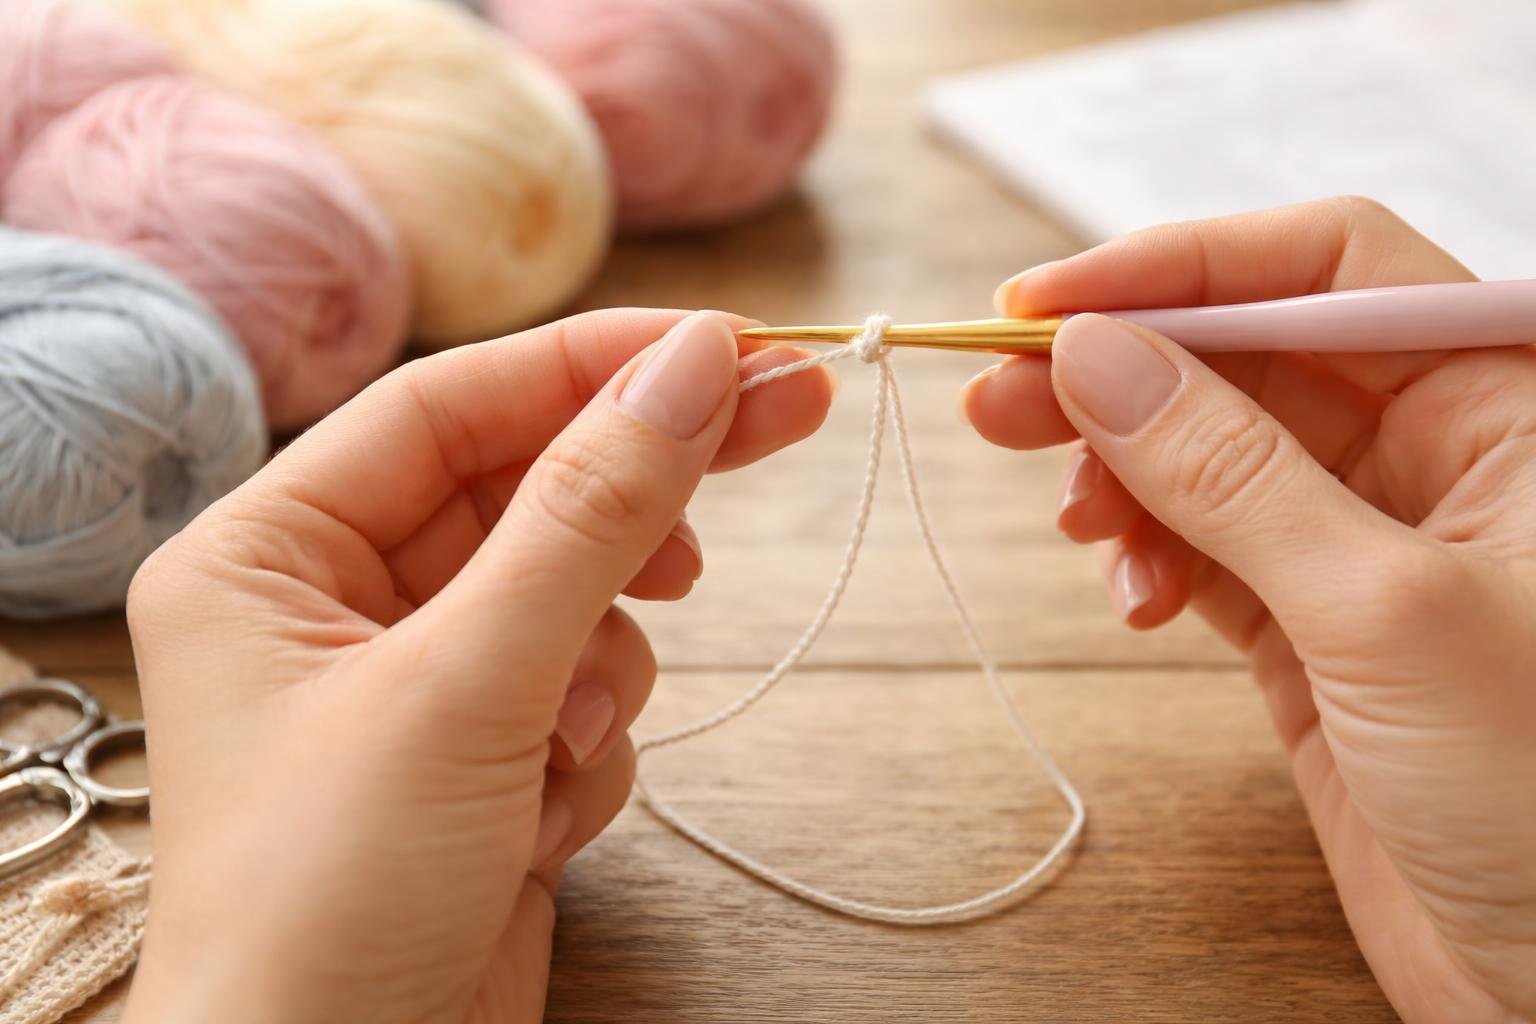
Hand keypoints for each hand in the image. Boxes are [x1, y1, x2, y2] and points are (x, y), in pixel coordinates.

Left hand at [121, 310, 834, 1023]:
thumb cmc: (331, 899)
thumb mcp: (466, 684)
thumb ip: (589, 515)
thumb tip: (695, 364)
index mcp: (269, 550)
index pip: (454, 403)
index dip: (595, 365)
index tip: (730, 344)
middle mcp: (336, 600)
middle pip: (527, 486)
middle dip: (642, 484)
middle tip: (788, 409)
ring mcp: (419, 679)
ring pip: (574, 593)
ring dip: (601, 661)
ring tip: (563, 742)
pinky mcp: (485, 752)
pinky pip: (586, 686)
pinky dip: (592, 741)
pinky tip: (541, 819)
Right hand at [962, 197, 1535, 1022]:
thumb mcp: (1382, 608)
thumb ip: (1231, 471)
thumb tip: (1094, 355)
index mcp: (1503, 401)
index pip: (1323, 268)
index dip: (1177, 267)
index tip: (1041, 304)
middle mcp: (1434, 452)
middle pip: (1243, 355)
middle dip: (1118, 370)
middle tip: (998, 401)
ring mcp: (1362, 540)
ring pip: (1206, 450)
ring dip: (1121, 473)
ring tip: (1079, 528)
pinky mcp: (1309, 625)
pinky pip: (1202, 545)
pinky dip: (1147, 556)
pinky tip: (1133, 597)